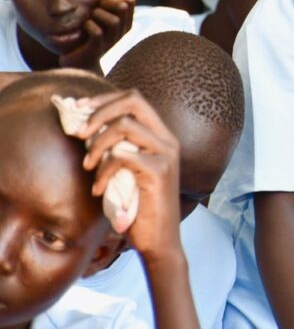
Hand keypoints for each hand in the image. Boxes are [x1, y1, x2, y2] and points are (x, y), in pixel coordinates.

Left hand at [59, 0, 135, 69]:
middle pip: (123, 7)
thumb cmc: (85, 34)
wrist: (76, 61)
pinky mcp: (97, 49)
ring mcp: (110, 42)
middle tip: (96, 6)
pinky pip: (97, 33)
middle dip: (107, 2)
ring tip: (89, 17)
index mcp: (124, 23)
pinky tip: (83, 26)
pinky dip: (89, 25)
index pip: (130, 1)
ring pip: (113, 21)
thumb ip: (107, 4)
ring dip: (98, 14)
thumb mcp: (97, 16)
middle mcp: (120, 32)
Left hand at [77, 90, 181, 258]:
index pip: (134, 99)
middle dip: (100, 111)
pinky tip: (99, 189)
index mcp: (161, 136)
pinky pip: (122, 156)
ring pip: (125, 126)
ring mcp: (166, 154)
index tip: (78, 110)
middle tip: (80, 133)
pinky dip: (103, 171)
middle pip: (134, 100)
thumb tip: (81, 129)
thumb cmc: (137, 209)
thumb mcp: (124, 173)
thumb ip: (113, 149)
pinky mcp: (159, 171)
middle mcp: (168, 140)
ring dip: (97, 144)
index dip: (103, 100)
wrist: (159, 242)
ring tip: (88, 166)